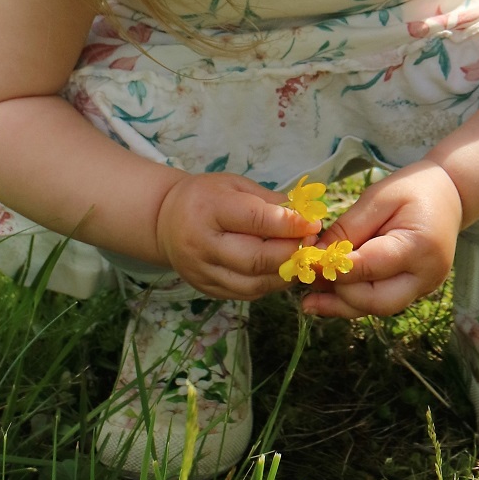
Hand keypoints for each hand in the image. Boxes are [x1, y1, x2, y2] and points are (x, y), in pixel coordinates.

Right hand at [154, 172, 317, 299]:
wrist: (165, 222)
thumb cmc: (206, 197)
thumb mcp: (235, 185)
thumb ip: (269, 201)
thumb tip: (306, 215)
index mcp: (208, 209)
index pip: (254, 219)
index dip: (288, 224)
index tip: (313, 223)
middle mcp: (202, 244)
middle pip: (256, 258)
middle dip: (291, 252)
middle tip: (312, 243)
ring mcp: (202, 272)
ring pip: (254, 283)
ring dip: (285, 274)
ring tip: (302, 259)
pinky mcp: (207, 290)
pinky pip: (246, 294)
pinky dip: (270, 285)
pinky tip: (282, 271)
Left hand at [301, 161, 462, 319]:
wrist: (450, 194)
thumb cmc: (413, 189)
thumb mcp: (377, 199)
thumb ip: (348, 229)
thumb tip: (317, 257)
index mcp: (419, 246)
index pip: (369, 267)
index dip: (333, 268)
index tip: (304, 262)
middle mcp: (426, 275)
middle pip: (376, 301)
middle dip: (339, 295)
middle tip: (308, 283)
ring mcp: (425, 287)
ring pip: (378, 308)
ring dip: (343, 305)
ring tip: (310, 301)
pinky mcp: (417, 291)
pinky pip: (382, 301)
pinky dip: (356, 300)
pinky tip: (330, 297)